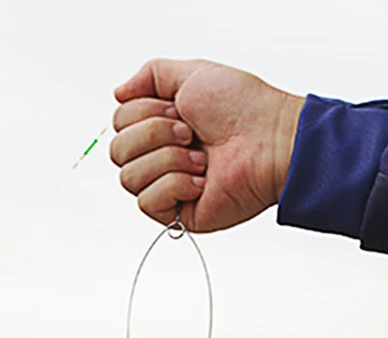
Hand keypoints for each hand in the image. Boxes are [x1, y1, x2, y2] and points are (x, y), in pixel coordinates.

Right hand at [111, 59, 304, 232]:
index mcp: (162, 127)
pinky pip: (147, 202)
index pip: (119, 123)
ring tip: (201, 159)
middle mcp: (162, 157)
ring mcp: (170, 188)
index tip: (180, 109)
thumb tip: (117, 93)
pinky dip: (174, 185)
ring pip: (129, 177)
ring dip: (167, 160)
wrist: (270, 141)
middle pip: (117, 151)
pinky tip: (201, 182)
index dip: (144, 112)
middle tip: (190, 133)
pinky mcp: (179, 214)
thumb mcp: (191, 73)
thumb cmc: (243, 108)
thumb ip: (150, 74)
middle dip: (153, 135)